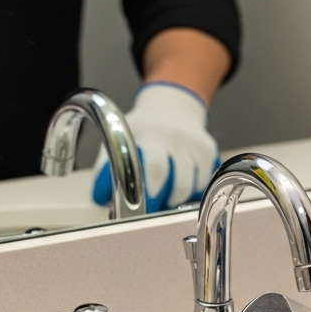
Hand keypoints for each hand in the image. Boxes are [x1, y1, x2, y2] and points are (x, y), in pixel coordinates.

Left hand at [90, 82, 218, 212]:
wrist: (170, 104)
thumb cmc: (141, 128)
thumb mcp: (118, 137)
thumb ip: (107, 167)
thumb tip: (103, 201)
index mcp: (149, 134)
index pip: (155, 167)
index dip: (152, 191)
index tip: (144, 207)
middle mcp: (174, 137)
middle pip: (179, 181)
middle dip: (168, 200)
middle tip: (156, 206)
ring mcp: (193, 143)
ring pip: (193, 186)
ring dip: (179, 197)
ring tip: (168, 196)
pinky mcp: (208, 148)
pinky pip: (204, 181)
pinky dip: (193, 189)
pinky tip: (183, 183)